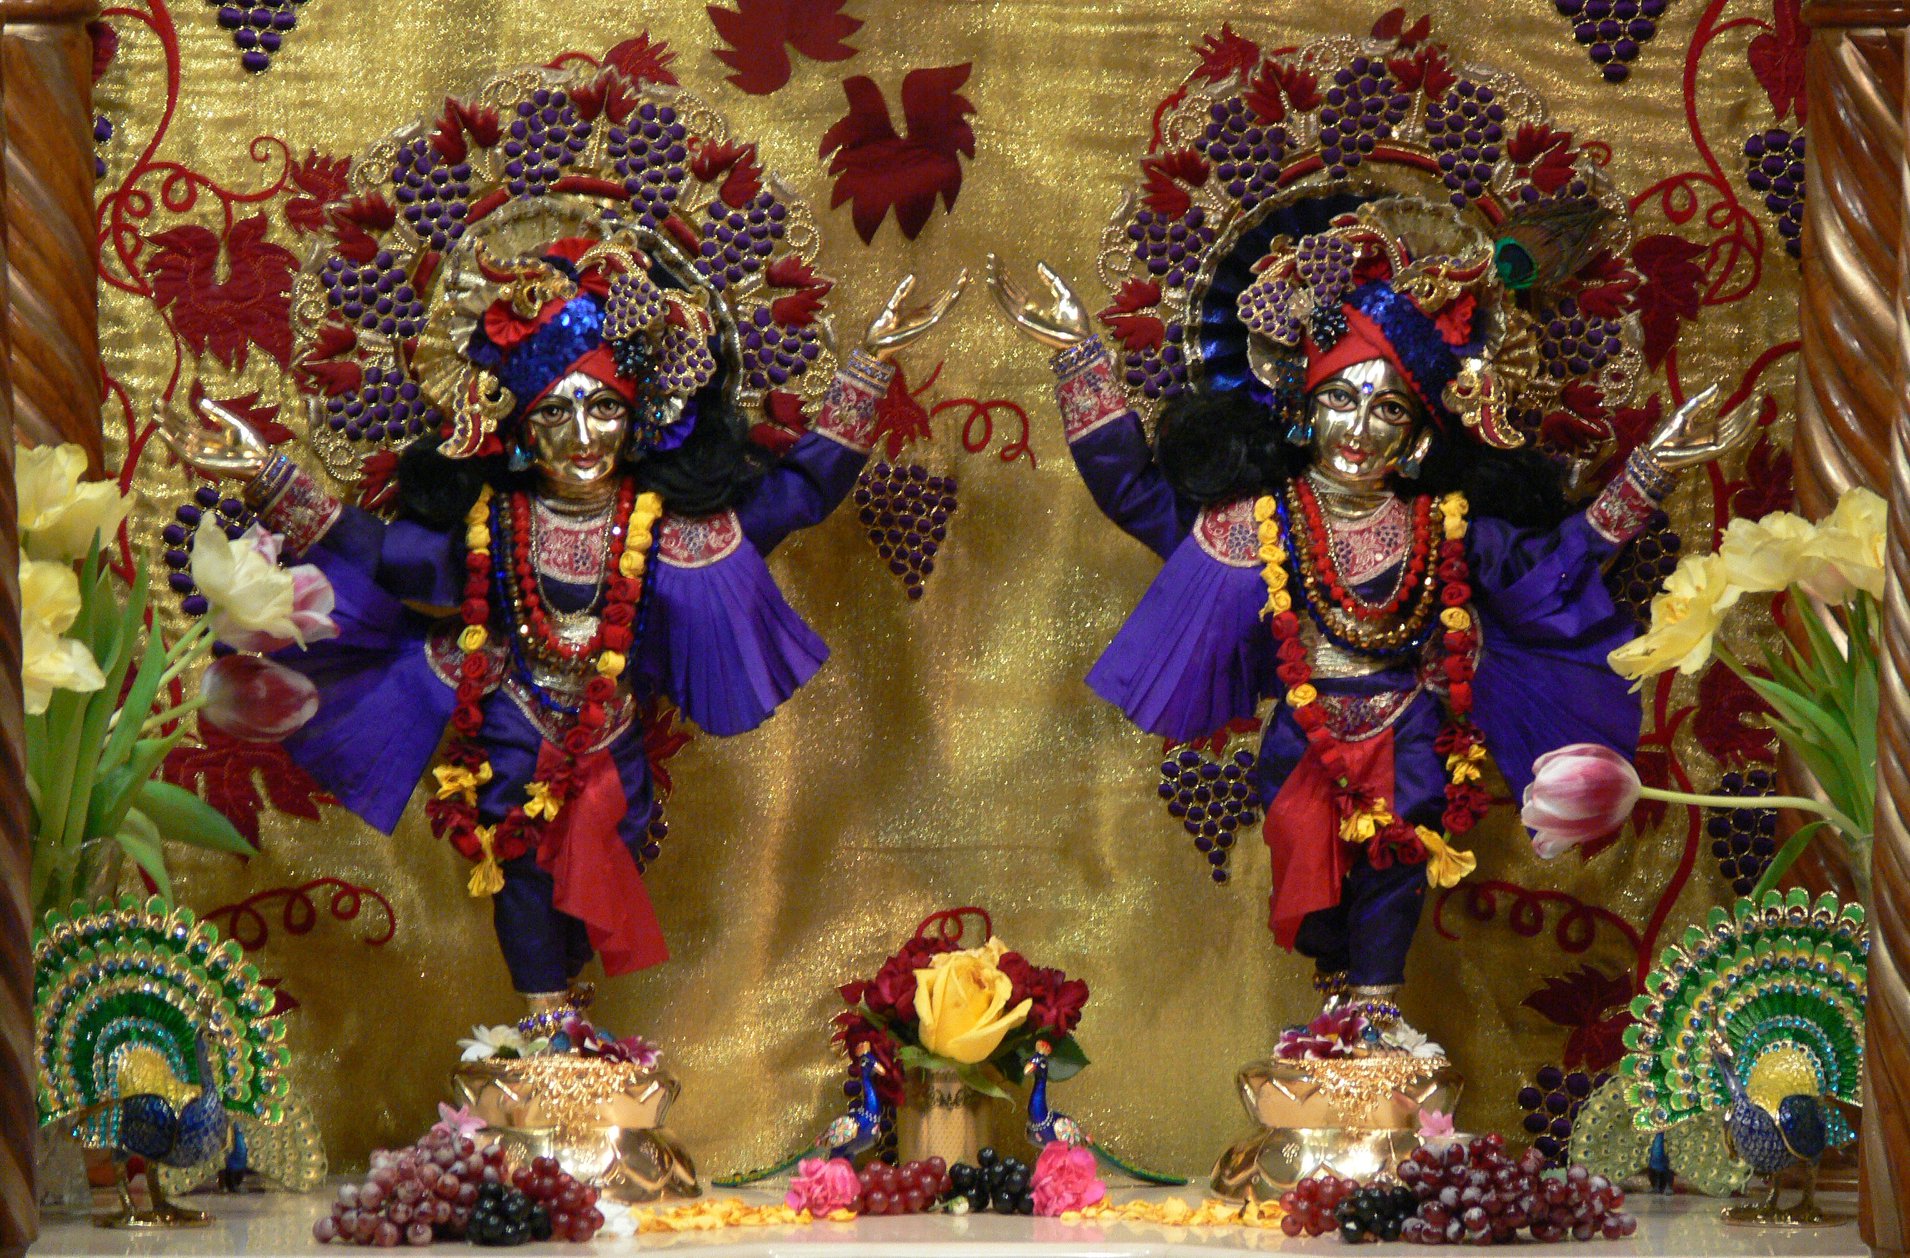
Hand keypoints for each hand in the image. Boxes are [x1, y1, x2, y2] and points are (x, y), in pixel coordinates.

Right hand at [156, 394, 271, 478]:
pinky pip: (184, 453)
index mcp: (207, 437)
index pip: (184, 424)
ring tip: (155, 416)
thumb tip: (198, 401)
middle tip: (154, 403)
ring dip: (166, 429)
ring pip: (178, 441)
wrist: (263, 459)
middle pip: (178, 431)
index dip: (172, 414)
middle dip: (166, 418)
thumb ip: (216, 414)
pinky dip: (173, 443)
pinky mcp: (203, 463)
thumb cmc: (250, 443)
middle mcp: (201, 446)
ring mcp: (201, 454)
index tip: (161, 401)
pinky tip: (164, 432)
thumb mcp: (233, 423)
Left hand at [861, 270, 966, 362]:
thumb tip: (913, 275)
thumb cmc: (882, 326)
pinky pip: (938, 314)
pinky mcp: (923, 327)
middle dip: (956, 286)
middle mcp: (926, 317)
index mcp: (921, 312)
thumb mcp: (893, 303)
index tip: (959, 274)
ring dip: (955, 293)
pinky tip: (953, 295)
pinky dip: (946, 305)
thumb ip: (903, 291)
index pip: (940, 298)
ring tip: (963, 279)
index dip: (950, 287)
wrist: (875, 342)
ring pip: (946, 306)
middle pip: (946, 300)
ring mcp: (926, 322)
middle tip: (966, 272)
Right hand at [986, 254, 1091, 350]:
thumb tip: (1038, 262)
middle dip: (998, 274)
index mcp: (1034, 304)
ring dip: (995, 282)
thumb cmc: (1076, 318)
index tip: (999, 259)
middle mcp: (1025, 309)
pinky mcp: (1022, 321)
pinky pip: (1006, 307)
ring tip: (989, 266)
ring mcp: (1022, 316)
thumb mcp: (1064, 291)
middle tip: (990, 257)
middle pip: (1007, 289)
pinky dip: (997, 295)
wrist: (1081, 336)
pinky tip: (991, 282)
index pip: (1015, 286)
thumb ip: (1051, 278)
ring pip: (1003, 297)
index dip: (1007, 273)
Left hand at [1644, 383, 1757, 470]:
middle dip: (1750, 408)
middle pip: (1739, 421)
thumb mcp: (1686, 411)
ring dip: (1751, 417)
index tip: (1755, 393)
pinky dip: (1745, 427)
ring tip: (1759, 403)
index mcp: (1711, 428)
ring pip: (1740, 429)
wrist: (1658, 450)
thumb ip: (1701, 400)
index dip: (1744, 405)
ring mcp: (1718, 444)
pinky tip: (1752, 416)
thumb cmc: (1668, 432)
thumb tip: (1717, 386)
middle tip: (1761, 394)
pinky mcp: (1717, 450)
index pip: (1733, 416)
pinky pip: (1735, 438)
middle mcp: (1718, 436)